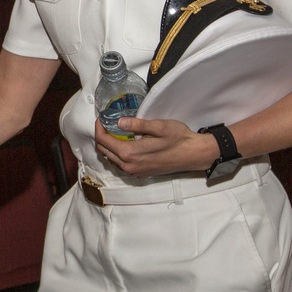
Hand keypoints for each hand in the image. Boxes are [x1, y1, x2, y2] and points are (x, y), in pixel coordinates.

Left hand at [94, 117, 217, 177]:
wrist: (193, 155)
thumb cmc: (179, 138)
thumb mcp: (159, 126)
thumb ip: (137, 124)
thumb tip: (118, 122)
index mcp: (130, 153)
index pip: (103, 141)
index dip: (98, 128)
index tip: (101, 118)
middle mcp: (129, 166)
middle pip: (103, 151)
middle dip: (101, 136)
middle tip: (106, 123)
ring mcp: (134, 171)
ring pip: (111, 159)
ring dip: (108, 146)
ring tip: (113, 131)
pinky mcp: (140, 173)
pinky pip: (120, 164)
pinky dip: (116, 154)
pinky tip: (124, 143)